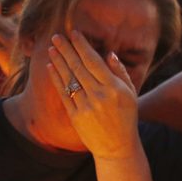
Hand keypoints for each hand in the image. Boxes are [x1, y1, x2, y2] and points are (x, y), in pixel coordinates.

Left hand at [47, 31, 140, 159]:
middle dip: (66, 49)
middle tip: (56, 36)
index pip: (94, 61)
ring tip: (51, 48)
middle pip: (78, 67)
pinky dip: (56, 79)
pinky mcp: (75, 116)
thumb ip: (120, 72)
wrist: (117, 147)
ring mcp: (86, 106)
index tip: (74, 33)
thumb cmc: (126, 117)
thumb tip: (108, 53)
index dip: (82, 46)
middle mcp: (99, 95)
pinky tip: (51, 67)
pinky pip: (63, 93)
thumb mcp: (130, 94)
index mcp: (114, 88)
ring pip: (69, 78)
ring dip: (58, 61)